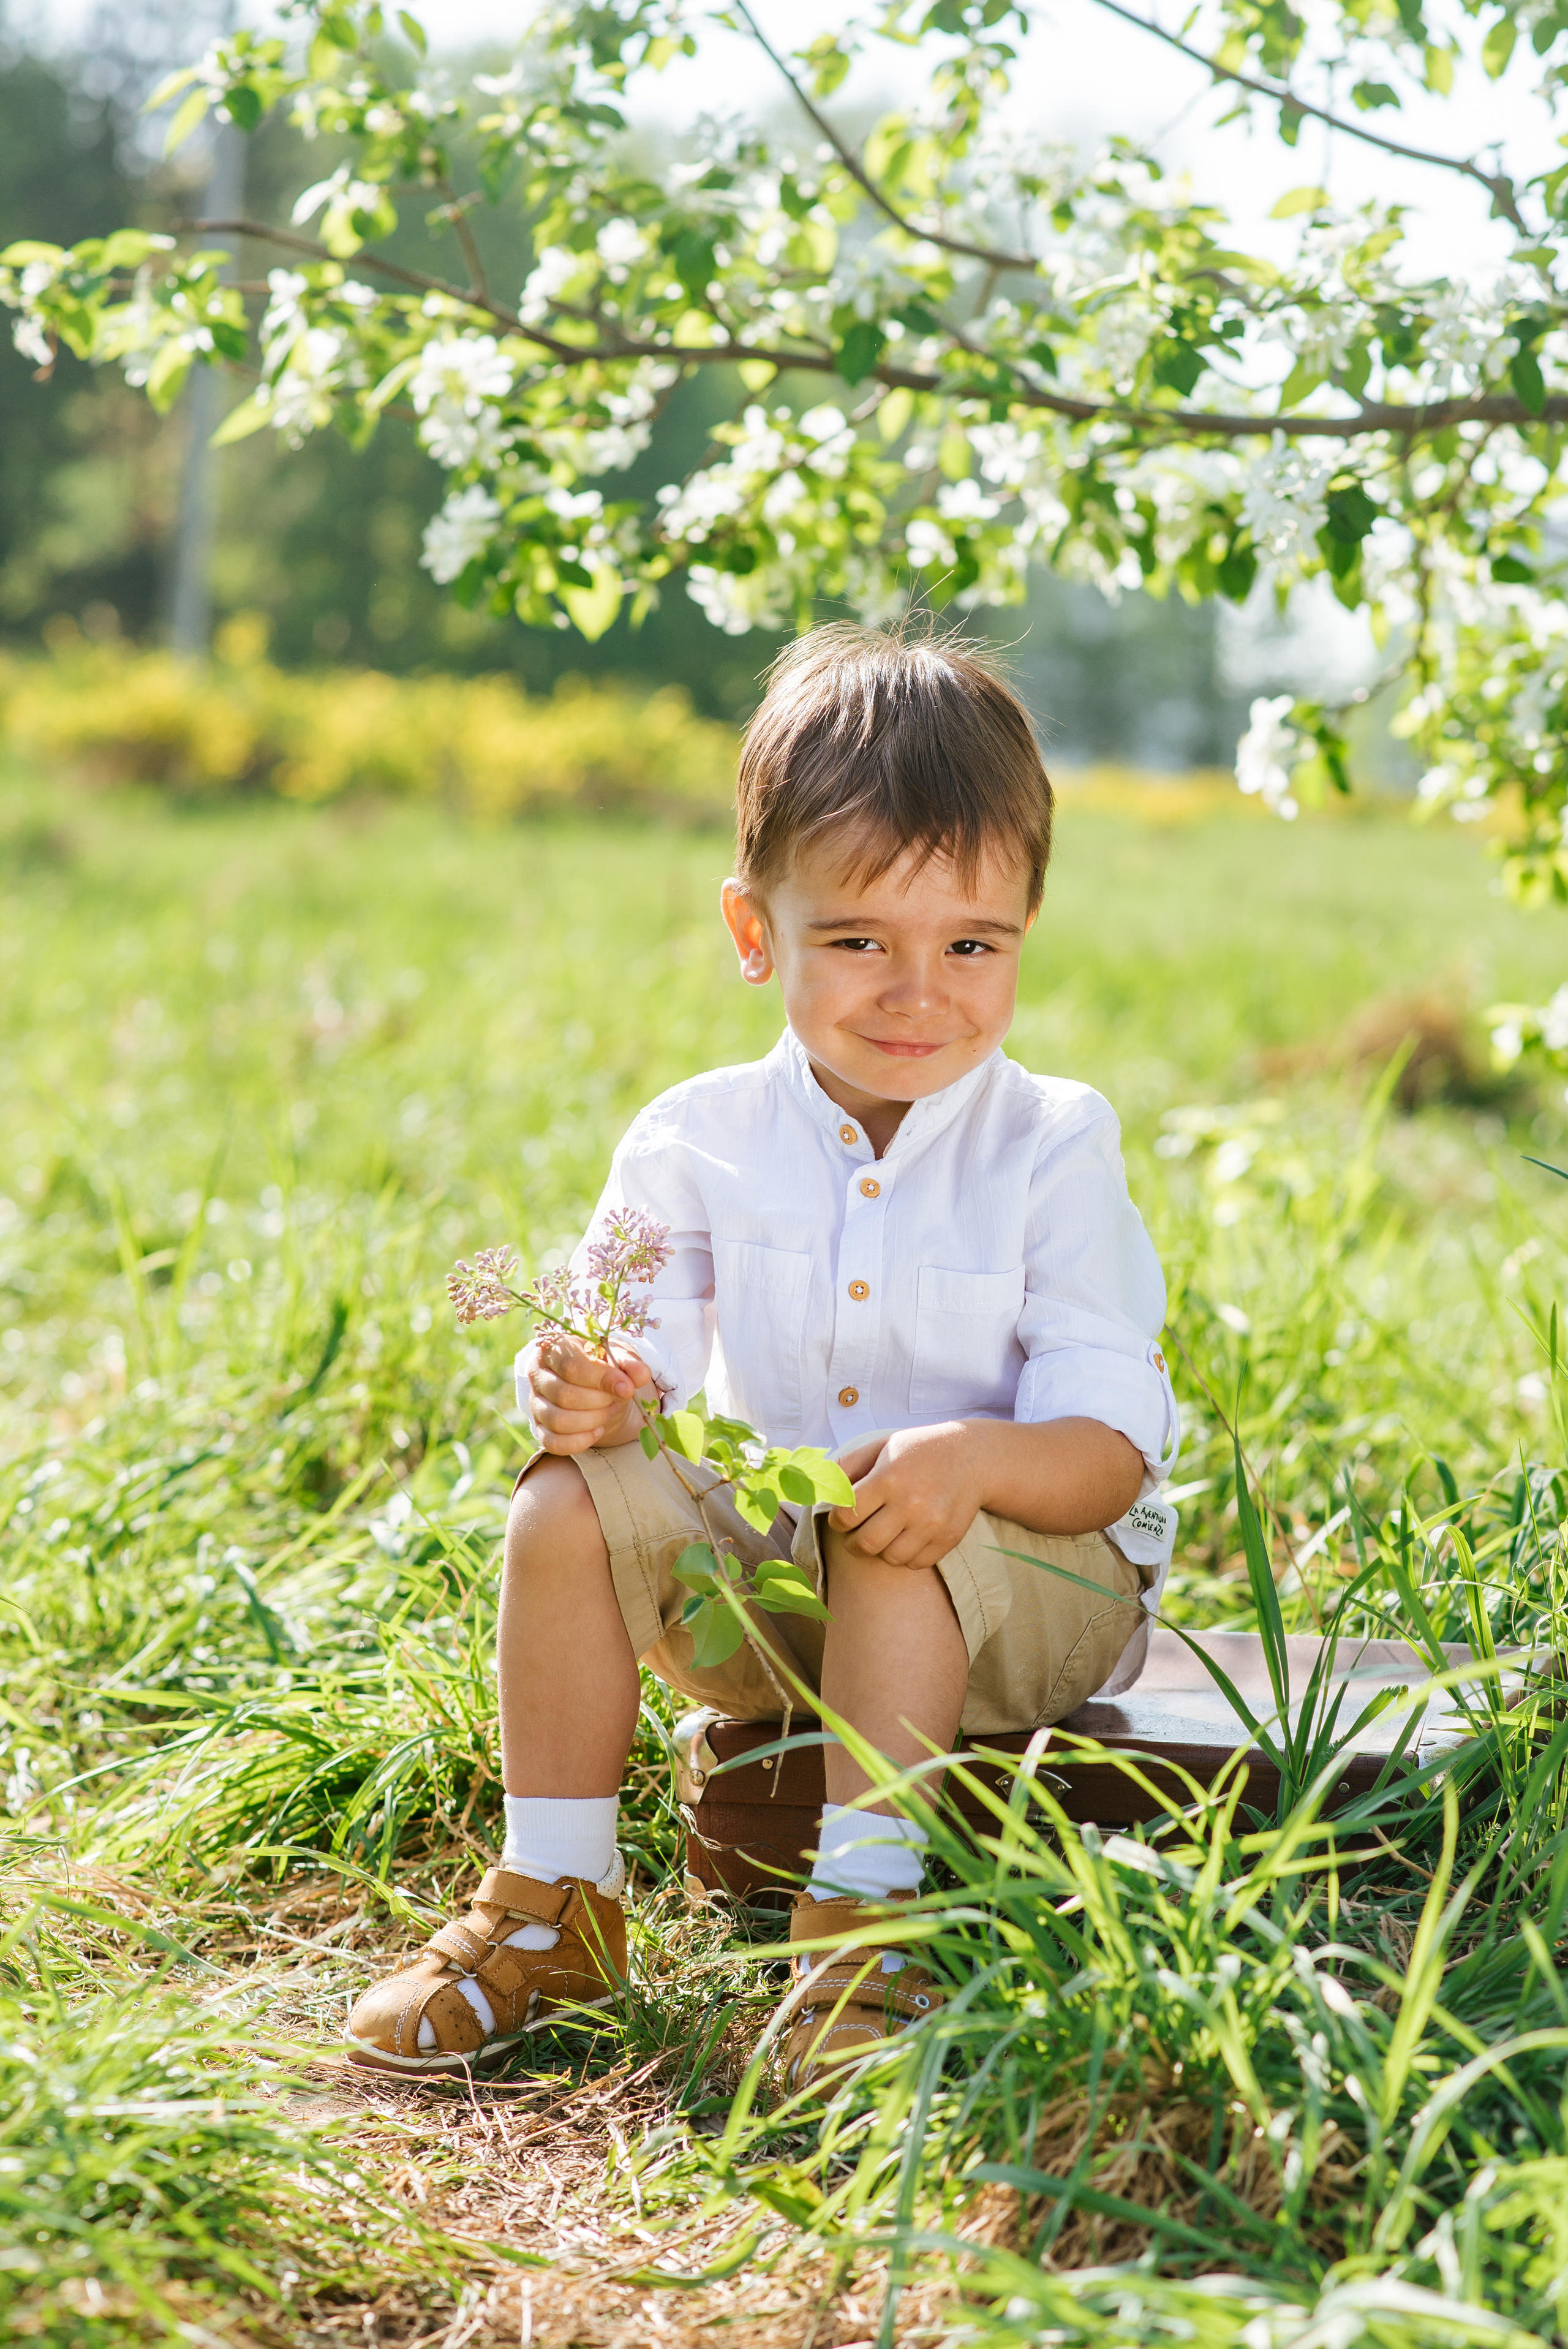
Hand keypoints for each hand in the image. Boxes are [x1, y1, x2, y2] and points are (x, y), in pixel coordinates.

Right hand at [523, 1332, 656, 1453]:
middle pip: (565, 1395)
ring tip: (608, 1409)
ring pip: (558, 1421)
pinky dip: (580, 1441)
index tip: (627, 1387)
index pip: (571, 1367)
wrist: (593, 1383)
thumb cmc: (602, 1363)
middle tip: (614, 1397)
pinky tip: (598, 1430)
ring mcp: (535, 1403)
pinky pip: (554, 1443)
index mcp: (554, 1349)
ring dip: (592, 1420)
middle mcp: (538, 1375)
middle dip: (599, 1401)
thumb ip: (629, 1362)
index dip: (602, 1379)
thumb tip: (641, 1375)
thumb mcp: (617, 1355)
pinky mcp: (539, 1427)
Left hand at [826, 1422, 984, 1569]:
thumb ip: (847, 1466)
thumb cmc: (918, 1451)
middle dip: (853, 1543)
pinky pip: (916, 1563)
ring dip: (881, 1550)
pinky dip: (907, 1556)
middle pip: (866, 1543)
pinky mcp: (948, 1538)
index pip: (847, 1515)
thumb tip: (820, 1489)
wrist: (972, 1457)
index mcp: (888, 1477)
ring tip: (884, 1534)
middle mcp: (910, 1503)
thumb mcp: (881, 1447)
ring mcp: (932, 1524)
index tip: (843, 1517)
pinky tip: (907, 1538)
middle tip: (856, 1534)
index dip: (838, 1520)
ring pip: (891, 1557)